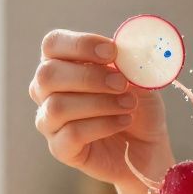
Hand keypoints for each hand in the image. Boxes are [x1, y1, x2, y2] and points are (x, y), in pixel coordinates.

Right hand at [29, 29, 173, 188]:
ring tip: (129, 104)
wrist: (146, 147)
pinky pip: (71, 134)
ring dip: (99, 103)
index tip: (112, 52)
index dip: (80, 44)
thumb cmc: (136, 106)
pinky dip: (102, 125)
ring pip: (58, 106)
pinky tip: (123, 121)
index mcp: (61, 64)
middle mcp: (46, 91)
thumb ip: (127, 63)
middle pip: (47, 75)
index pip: (52, 44)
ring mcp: (49, 121)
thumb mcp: (138, 78)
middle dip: (88, 76)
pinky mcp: (60, 149)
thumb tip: (123, 53)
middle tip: (121, 83)